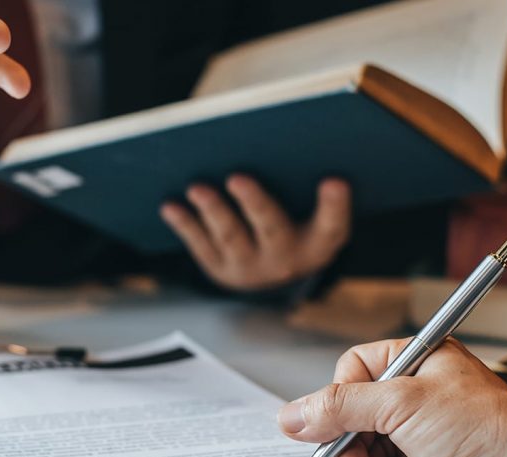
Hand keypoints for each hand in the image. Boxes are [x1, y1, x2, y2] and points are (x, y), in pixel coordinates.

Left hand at [160, 175, 349, 291]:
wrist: (273, 271)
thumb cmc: (298, 222)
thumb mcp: (314, 211)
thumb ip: (309, 183)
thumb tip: (283, 134)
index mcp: (319, 242)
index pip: (332, 225)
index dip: (335, 205)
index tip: (335, 180)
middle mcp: (287, 259)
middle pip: (272, 228)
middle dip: (254, 203)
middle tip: (237, 177)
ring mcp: (251, 267)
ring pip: (230, 236)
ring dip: (212, 210)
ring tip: (197, 188)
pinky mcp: (220, 269)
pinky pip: (200, 245)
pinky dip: (185, 224)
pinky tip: (170, 205)